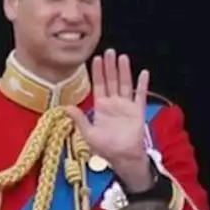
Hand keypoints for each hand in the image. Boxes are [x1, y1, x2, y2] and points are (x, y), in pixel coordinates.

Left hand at [67, 50, 150, 171]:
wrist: (124, 157)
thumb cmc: (106, 148)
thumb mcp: (88, 134)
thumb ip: (79, 120)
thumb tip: (66, 107)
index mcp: (101, 107)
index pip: (99, 85)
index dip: (98, 72)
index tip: (96, 58)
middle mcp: (114, 103)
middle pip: (111, 81)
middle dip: (110, 66)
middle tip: (109, 52)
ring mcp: (126, 106)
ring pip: (124, 84)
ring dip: (124, 71)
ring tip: (122, 57)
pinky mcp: (138, 111)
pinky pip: (140, 95)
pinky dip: (142, 85)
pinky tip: (143, 73)